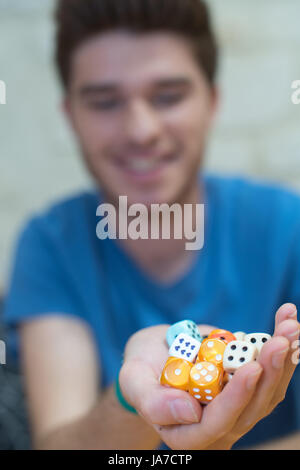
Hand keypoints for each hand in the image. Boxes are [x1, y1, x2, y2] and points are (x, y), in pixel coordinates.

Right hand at [119, 304, 298, 449]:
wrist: (154, 357)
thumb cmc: (140, 371)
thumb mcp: (134, 382)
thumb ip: (154, 402)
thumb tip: (189, 411)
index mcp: (189, 433)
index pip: (218, 421)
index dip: (237, 397)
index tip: (252, 367)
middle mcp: (220, 424)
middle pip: (253, 406)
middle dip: (271, 371)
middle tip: (282, 338)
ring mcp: (237, 404)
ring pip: (269, 389)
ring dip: (283, 356)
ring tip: (289, 323)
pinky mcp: (247, 384)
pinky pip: (269, 369)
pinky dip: (279, 344)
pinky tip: (286, 318)